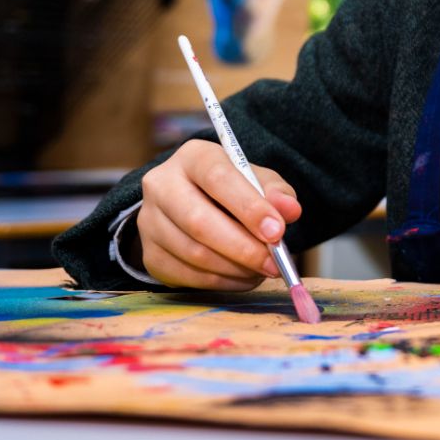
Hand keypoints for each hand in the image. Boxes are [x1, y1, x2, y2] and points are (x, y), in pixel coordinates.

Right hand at [135, 139, 302, 289]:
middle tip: (274, 263)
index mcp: (192, 157)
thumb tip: (290, 210)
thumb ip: (276, 193)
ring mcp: (149, 221)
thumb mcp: (258, 181)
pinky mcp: (150, 254)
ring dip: (235, 268)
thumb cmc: (233, 190)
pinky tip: (242, 277)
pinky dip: (221, 282)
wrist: (196, 204)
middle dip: (242, 247)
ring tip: (262, 270)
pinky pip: (187, 276)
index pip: (218, 178)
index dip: (249, 207)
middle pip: (198, 221)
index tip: (277, 232)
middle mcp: (161, 185)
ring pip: (193, 253)